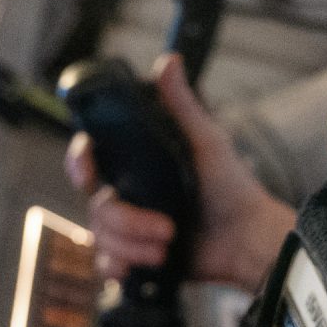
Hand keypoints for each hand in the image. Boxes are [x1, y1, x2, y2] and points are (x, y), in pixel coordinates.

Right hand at [65, 53, 297, 293]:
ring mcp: (130, 226)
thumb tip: (168, 61)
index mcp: (137, 162)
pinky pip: (106, 264)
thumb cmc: (232, 186)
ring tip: (168, 246)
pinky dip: (121, 266)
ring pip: (100, 236)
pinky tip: (144, 265)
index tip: (88, 173)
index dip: (79, 162)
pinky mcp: (136, 256)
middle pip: (94, 204)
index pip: (89, 157)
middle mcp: (128, 192)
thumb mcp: (207, 141)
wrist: (248, 240)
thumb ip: (182, 105)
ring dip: (132, 246)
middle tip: (166, 228)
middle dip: (125, 221)